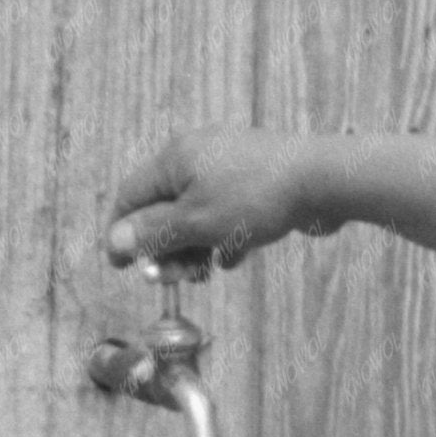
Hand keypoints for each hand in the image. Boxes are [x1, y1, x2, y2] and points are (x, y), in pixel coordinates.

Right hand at [108, 128, 321, 270]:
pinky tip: (234, 258)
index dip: (122, 234)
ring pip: (197, 215)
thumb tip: (114, 241)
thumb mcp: (196, 222)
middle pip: (165, 209)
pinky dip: (224, 238)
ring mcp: (228, 168)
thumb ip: (154, 233)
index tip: (123, 269)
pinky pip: (227, 214)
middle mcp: (197, 157)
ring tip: (207, 272)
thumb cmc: (252, 199)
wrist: (321, 180)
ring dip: (195, 248)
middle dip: (166, 248)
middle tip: (174, 279)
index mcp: (174, 159)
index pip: (131, 196)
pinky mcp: (255, 183)